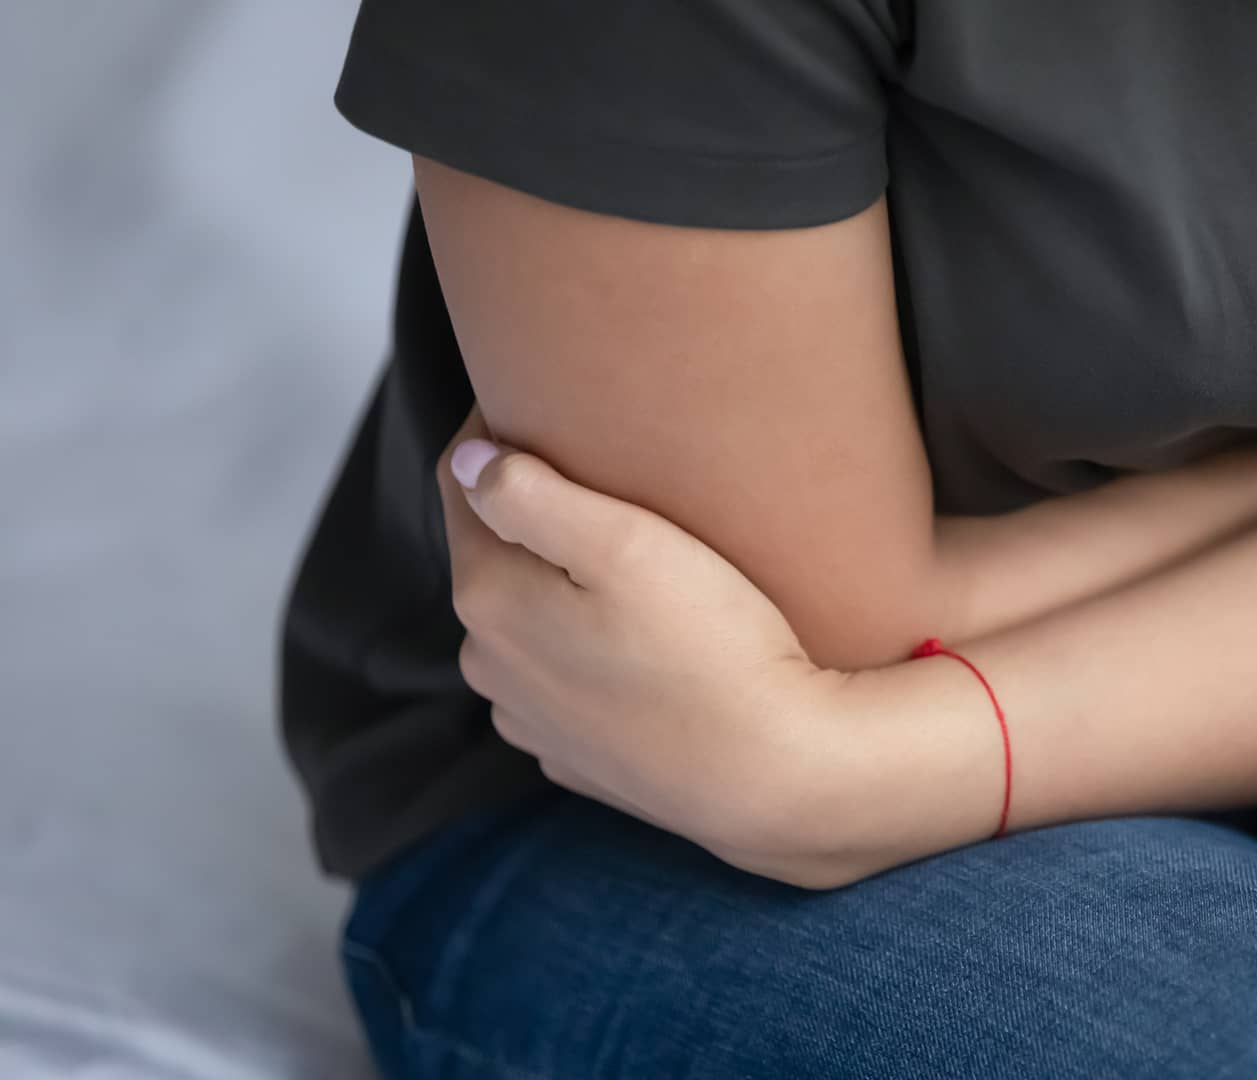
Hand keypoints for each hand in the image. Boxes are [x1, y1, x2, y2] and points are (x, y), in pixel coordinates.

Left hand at [437, 406, 871, 887]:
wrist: (781, 776)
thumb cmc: (717, 650)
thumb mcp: (628, 545)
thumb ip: (531, 493)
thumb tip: (469, 458)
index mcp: (488, 599)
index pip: (463, 482)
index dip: (501, 429)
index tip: (551, 396)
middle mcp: (490, 665)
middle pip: (495, 555)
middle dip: (533, 513)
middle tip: (607, 473)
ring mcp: (533, 720)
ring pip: (529, 624)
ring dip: (558, 588)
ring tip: (631, 562)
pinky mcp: (581, 759)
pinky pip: (567, 682)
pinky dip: (588, 652)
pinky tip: (644, 642)